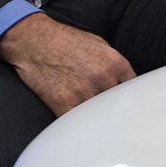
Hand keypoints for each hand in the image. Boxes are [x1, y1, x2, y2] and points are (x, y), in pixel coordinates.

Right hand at [0, 12, 136, 117]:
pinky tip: (77, 127)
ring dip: (95, 119)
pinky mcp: (64, 101)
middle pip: (117, 104)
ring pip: (99, 116)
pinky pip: (77, 122)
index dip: (126, 99)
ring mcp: (85, 91)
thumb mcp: (99, 44)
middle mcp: (104, 77)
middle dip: (111, 109)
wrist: (32, 39)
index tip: (122, 106)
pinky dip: (78, 127)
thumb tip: (124, 81)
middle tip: (107, 116)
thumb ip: (114, 64)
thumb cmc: (64, 40)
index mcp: (116, 63)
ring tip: (92, 122)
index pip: (132, 90)